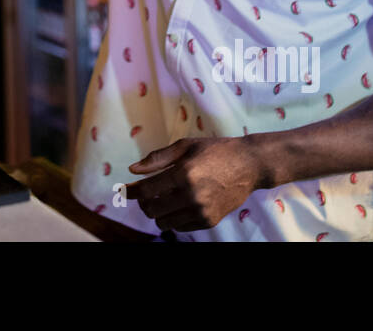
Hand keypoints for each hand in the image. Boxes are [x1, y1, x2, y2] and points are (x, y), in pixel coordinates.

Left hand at [126, 137, 263, 232]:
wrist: (249, 165)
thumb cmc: (215, 150)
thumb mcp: (185, 146)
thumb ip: (157, 159)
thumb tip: (132, 169)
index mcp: (183, 174)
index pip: (146, 190)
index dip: (130, 192)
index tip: (122, 191)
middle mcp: (191, 196)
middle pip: (152, 210)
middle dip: (143, 203)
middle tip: (145, 193)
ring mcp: (201, 211)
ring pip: (164, 223)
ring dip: (158, 212)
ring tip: (163, 198)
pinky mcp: (209, 220)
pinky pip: (180, 227)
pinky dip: (173, 218)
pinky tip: (178, 204)